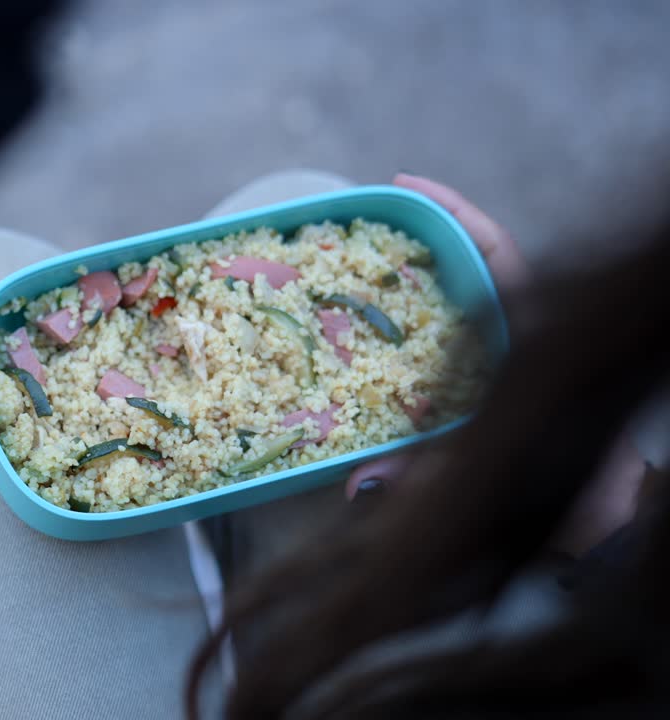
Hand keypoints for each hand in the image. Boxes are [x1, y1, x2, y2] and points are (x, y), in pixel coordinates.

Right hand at [345, 174, 640, 556]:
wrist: (605, 527)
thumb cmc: (573, 488)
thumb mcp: (499, 471)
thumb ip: (427, 474)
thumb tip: (355, 485)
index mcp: (532, 334)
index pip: (495, 252)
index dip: (453, 212)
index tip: (405, 184)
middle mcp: (518, 337)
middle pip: (466, 271)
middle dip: (416, 244)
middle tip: (359, 229)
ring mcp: (505, 362)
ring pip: (453, 308)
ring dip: (408, 288)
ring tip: (353, 274)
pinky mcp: (493, 391)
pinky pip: (445, 347)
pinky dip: (410, 335)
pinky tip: (371, 340)